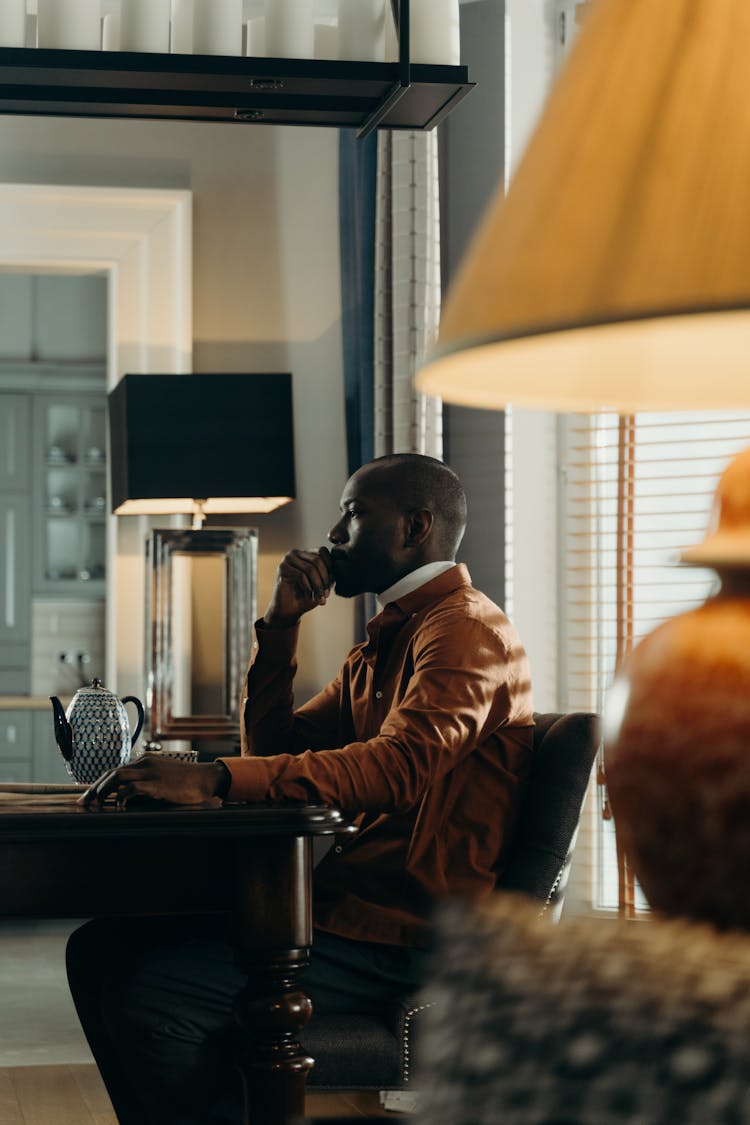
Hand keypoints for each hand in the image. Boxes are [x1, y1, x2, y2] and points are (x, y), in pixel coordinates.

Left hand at [79, 756, 226, 808]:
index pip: (116, 770)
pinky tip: (117, 807)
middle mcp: (145, 764)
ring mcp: (150, 773)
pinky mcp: (156, 784)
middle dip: (94, 788)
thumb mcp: (163, 777)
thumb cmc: (186, 781)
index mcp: (145, 761)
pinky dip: (121, 797)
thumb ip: (146, 783)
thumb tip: (127, 797)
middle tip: (83, 802)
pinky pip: (132, 789)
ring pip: (117, 778)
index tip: (88, 796)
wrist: (205, 779)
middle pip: (111, 773)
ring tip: (94, 804)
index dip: (99, 783)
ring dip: (102, 791)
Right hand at [263, 546, 333, 626]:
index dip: (330, 567)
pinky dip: (307, 587)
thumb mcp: (322, 586)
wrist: (289, 610)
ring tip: (319, 596)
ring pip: (310, 568)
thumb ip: (330, 577)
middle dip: (324, 579)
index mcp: (306, 554)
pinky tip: (308, 595)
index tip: (329, 585)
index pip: (322, 551)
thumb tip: (336, 572)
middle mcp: (296, 553)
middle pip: (317, 560)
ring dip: (317, 585)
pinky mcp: (282, 568)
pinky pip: (300, 575)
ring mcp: (287, 559)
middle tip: (326, 594)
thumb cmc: (306, 597)